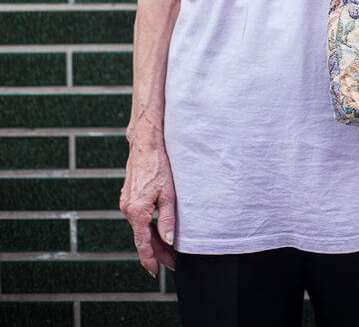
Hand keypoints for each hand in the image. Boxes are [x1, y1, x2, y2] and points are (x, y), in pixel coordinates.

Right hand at [120, 140, 176, 276]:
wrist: (145, 145)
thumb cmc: (158, 166)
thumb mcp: (167, 194)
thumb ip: (166, 219)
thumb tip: (169, 241)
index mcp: (137, 212)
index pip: (142, 244)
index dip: (151, 260)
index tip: (157, 272)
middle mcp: (127, 209)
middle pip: (142, 238)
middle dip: (157, 251)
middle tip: (173, 261)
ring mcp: (126, 203)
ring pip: (140, 228)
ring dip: (153, 239)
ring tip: (170, 247)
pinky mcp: (128, 197)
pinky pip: (138, 218)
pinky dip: (148, 226)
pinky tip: (159, 229)